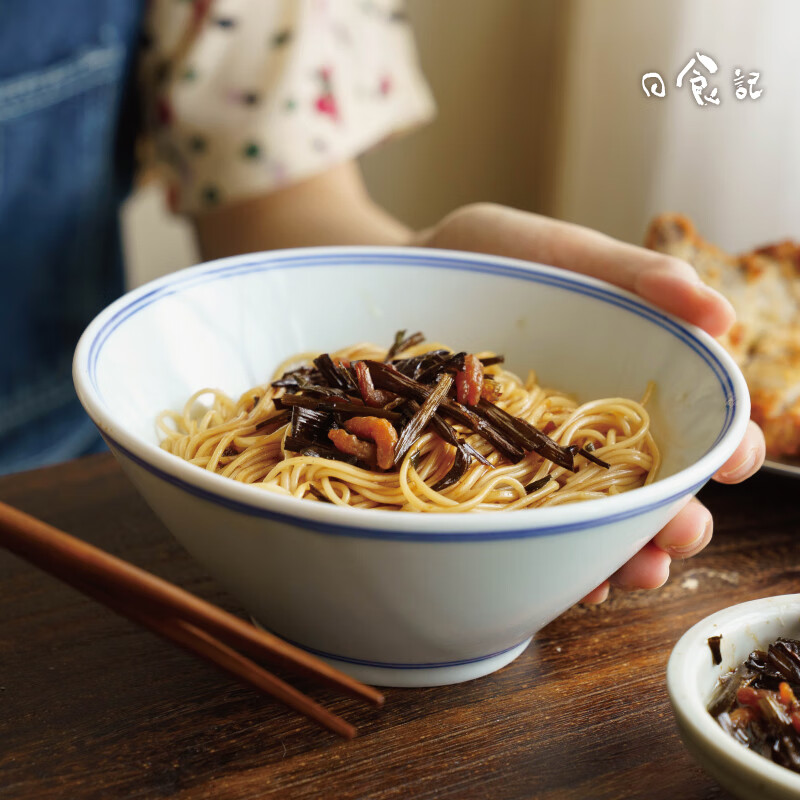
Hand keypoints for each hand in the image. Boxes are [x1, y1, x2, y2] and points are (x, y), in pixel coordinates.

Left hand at [415, 203, 766, 601]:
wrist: (401, 275)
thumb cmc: (487, 257)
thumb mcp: (561, 253)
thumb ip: (635, 276)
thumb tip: (720, 314)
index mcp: (623, 374)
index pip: (692, 422)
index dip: (727, 447)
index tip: (738, 462)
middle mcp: (585, 427)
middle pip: (651, 486)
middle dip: (678, 519)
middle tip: (683, 534)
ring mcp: (535, 458)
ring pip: (595, 520)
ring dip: (625, 553)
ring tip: (637, 574)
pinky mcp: (484, 476)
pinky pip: (525, 527)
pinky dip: (554, 556)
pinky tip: (572, 579)